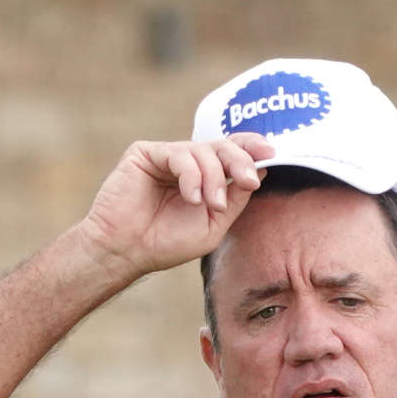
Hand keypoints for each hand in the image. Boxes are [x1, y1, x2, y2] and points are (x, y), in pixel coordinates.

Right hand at [75, 134, 274, 281]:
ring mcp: (165, 156)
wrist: (125, 251)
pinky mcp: (145, 153)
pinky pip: (179, 153)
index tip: (270, 153)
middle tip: (248, 182)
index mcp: (203, 177)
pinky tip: (191, 197)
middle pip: (223, 145)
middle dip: (241, 162)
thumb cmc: (165, 243)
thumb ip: (236, 199)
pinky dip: (191, 175)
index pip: (231, 152)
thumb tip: (260, 170)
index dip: (251, 147)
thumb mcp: (214, 225)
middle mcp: (186, 163)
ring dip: (214, 178)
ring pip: (203, 150)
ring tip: (210, 204)